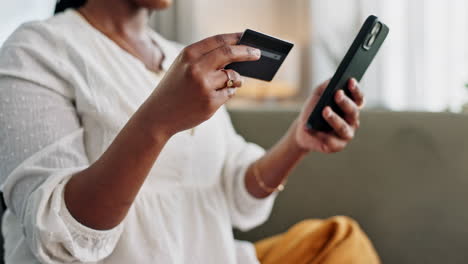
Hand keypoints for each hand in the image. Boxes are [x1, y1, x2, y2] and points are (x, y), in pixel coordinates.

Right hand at [143, 33, 260, 136]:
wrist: (159, 115)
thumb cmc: (174, 88)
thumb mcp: (183, 66)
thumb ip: (206, 59)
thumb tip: (237, 57)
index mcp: (189, 54)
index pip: (219, 41)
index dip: (236, 38)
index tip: (248, 38)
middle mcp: (196, 68)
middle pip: (230, 54)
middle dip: (247, 53)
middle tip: (257, 54)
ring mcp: (204, 86)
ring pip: (233, 76)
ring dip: (236, 78)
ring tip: (232, 81)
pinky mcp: (210, 102)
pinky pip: (229, 93)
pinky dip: (227, 93)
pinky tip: (215, 96)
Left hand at [292, 79, 364, 152]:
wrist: (302, 129)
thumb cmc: (313, 110)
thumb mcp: (318, 94)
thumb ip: (327, 85)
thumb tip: (333, 79)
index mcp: (351, 107)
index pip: (358, 98)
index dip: (356, 90)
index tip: (350, 80)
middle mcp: (352, 121)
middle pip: (353, 111)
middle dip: (345, 102)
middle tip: (337, 94)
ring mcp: (346, 134)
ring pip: (343, 127)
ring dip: (334, 118)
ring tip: (325, 110)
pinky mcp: (337, 146)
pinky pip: (330, 141)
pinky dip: (319, 134)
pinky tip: (310, 128)